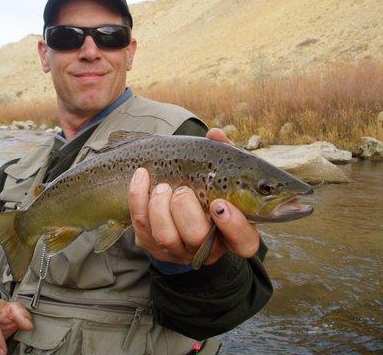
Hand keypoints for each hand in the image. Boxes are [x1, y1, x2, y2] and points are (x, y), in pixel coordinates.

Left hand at [128, 128, 259, 265]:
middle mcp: (207, 248)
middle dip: (185, 209)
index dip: (234, 226)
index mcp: (233, 231)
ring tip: (162, 187)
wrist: (175, 207)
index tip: (219, 203)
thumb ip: (222, 153)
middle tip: (182, 190)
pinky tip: (141, 175)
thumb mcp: (220, 173)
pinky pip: (141, 225)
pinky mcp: (151, 244)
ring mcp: (177, 250)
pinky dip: (138, 197)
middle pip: (197, 238)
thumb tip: (215, 134)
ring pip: (166, 237)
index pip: (244, 242)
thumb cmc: (205, 186)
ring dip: (160, 207)